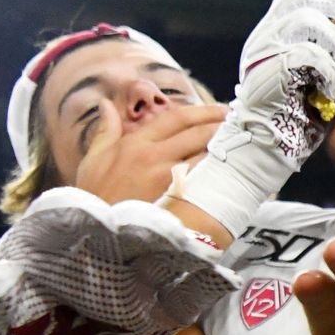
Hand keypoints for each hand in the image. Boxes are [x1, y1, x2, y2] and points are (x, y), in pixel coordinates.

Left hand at [0, 188, 233, 334]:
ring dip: (183, 254)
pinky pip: (182, 297)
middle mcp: (92, 253)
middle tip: (167, 238)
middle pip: (125, 228)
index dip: (82, 216)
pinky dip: (202, 287)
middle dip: (146, 229)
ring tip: (201, 259)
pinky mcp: (152, 316)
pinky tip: (220, 281)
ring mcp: (127, 283)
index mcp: (44, 241)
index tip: (95, 219)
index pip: (66, 216)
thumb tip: (0, 279)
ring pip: (160, 257)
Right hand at [74, 101, 226, 207]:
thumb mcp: (94, 159)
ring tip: (241, 142)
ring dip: (223, 146)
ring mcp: (163, 175)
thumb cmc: (95, 196)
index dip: (202, 111)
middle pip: (195, 131)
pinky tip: (231, 168)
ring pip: (202, 153)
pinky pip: (201, 178)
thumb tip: (106, 104)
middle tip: (239, 122)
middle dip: (220, 124)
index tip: (220, 110)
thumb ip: (105, 130)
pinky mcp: (172, 196)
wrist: (94, 230)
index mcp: (135, 142)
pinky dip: (217, 170)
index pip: (175, 118)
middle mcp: (151, 154)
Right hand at [171, 0, 334, 241]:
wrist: (264, 151)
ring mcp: (264, 53)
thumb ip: (327, 51)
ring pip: (307, 22)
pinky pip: (306, 55)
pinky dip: (328, 71)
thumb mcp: (314, 77)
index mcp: (275, 31)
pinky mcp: (268, 73)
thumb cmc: (297, 119)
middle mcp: (266, 36)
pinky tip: (332, 91)